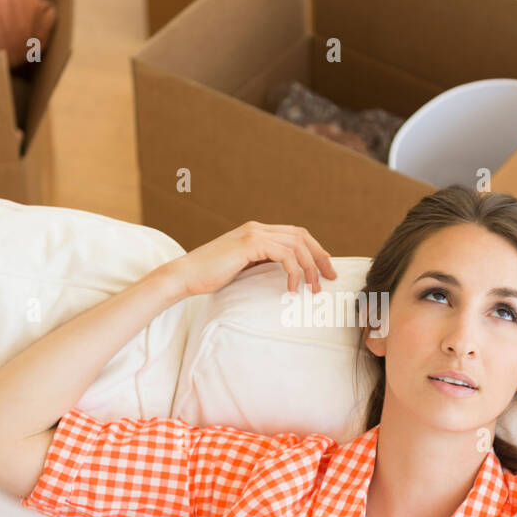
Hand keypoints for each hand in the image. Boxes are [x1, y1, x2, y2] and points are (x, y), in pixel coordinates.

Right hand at [168, 221, 337, 298]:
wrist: (185, 276)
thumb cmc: (210, 277)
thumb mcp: (242, 268)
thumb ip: (261, 264)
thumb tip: (285, 274)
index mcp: (257, 232)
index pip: (296, 234)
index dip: (315, 250)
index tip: (325, 269)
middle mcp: (257, 228)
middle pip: (302, 235)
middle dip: (320, 256)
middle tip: (330, 277)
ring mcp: (253, 234)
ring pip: (296, 245)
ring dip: (310, 267)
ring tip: (313, 288)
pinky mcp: (249, 244)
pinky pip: (284, 255)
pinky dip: (293, 272)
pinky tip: (291, 289)